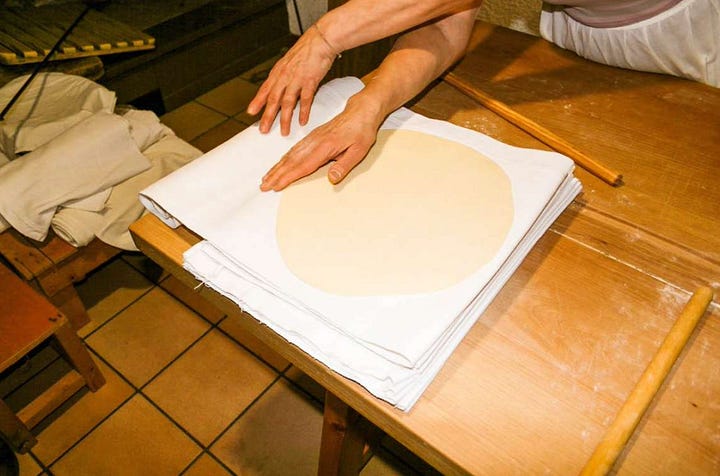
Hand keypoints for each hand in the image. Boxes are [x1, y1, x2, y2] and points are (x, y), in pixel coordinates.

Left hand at [247, 25, 338, 135]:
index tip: (251, 112)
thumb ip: (283, 75)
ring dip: (285, 119)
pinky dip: (303, 111)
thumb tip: (278, 85)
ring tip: (284, 131)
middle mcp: (285, 77)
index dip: (257, 102)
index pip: (265, 89)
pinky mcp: (309, 81)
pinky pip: (305, 100)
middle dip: (268, 116)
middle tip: (263, 129)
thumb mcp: (289, 62)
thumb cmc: (306, 51)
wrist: (320, 41)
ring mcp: (296, 80)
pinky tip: (302, 121)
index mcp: (279, 72)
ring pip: (287, 103)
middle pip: (273, 99)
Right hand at [260, 96, 383, 190]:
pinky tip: (279, 164)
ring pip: (290, 155)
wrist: (361, 112)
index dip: (288, 177)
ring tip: (266, 178)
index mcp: (325, 147)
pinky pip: (295, 149)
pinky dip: (284, 158)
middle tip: (263, 186)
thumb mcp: (359, 151)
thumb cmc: (362, 131)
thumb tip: (332, 179)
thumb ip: (344, 165)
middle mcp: (314, 142)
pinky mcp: (313, 137)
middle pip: (291, 161)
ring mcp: (312, 138)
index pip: (303, 165)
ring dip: (277, 167)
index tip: (276, 186)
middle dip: (276, 174)